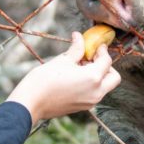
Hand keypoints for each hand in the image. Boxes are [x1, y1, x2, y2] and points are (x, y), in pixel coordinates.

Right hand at [6, 32, 120, 122]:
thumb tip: (79, 36)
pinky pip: (95, 93)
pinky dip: (92, 84)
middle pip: (113, 77)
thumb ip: (76, 49)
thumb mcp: (63, 60)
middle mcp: (96, 92)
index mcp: (93, 78)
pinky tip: (76, 76)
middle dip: (106, 66)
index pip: (107, 61)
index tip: (96, 45)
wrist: (30, 103)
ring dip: (99, 75)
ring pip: (105, 86)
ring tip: (80, 66)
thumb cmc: (45, 80)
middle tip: (92, 57)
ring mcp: (90, 102)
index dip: (102, 50)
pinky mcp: (83, 107)